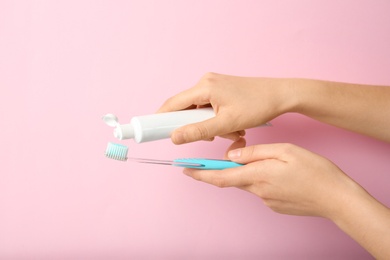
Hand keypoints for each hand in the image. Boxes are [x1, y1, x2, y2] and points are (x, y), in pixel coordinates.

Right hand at [158, 73, 294, 143]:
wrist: (281, 95)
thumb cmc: (257, 106)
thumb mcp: (226, 123)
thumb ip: (198, 131)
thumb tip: (174, 137)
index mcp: (204, 87)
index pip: (173, 104)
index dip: (162, 118)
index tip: (155, 132)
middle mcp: (206, 82)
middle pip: (187, 108)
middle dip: (197, 126)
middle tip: (215, 136)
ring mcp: (214, 84)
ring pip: (200, 111)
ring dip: (211, 125)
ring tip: (232, 130)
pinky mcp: (222, 89)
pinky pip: (210, 107)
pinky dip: (218, 120)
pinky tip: (233, 125)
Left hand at [183, 142, 364, 218]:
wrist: (336, 198)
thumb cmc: (314, 171)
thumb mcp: (284, 151)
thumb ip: (254, 153)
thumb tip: (230, 156)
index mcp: (257, 176)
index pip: (220, 177)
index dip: (200, 174)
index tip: (185, 170)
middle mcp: (257, 191)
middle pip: (233, 178)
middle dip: (226, 168)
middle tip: (229, 155)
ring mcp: (266, 201)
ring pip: (248, 182)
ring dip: (249, 172)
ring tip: (271, 162)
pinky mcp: (275, 205)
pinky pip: (260, 189)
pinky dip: (261, 179)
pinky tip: (280, 174)